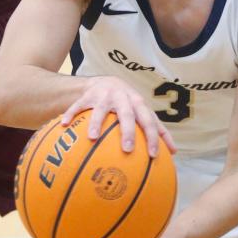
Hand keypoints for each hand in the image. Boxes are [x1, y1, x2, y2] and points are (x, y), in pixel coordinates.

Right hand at [61, 76, 175, 156]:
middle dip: (128, 131)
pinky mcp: (87, 95)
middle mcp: (122, 98)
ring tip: (92, 138)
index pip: (149, 121)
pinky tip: (62, 124)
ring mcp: (104, 96)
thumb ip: (158, 130)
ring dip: (96, 123)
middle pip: (127, 114)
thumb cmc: (128, 104)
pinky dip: (70, 114)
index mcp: (138, 103)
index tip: (153, 155)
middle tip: (127, 149)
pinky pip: (78, 105)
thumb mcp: (143, 113)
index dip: (153, 137)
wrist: (104, 82)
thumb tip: (174, 153)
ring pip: (100, 110)